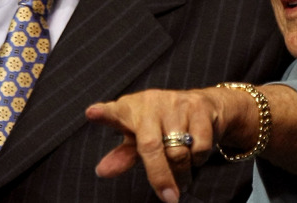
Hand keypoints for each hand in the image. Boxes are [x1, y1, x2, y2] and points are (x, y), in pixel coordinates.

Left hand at [86, 87, 243, 202]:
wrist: (204, 104)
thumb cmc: (162, 125)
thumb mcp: (139, 138)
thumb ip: (122, 155)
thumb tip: (102, 171)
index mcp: (130, 109)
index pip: (113, 112)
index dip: (103, 113)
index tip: (92, 114)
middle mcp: (150, 102)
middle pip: (150, 146)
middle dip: (160, 177)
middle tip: (169, 197)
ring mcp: (175, 102)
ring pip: (178, 150)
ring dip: (182, 170)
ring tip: (182, 174)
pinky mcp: (198, 106)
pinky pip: (199, 145)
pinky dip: (199, 158)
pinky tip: (195, 153)